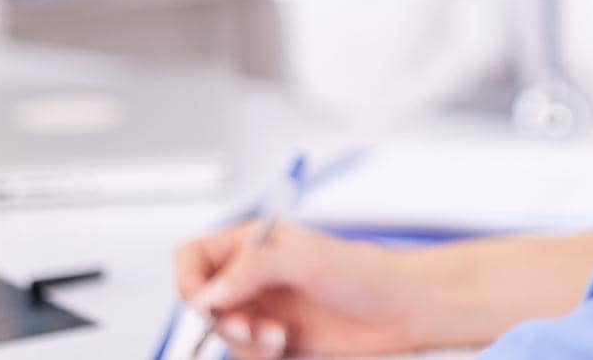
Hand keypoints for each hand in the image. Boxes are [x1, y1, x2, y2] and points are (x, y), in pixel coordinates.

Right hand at [174, 222, 592, 356]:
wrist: (402, 311)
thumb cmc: (367, 273)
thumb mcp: (309, 262)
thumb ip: (255, 269)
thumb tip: (209, 289)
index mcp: (256, 243)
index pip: (195, 256)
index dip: (189, 279)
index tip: (204, 301)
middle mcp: (255, 275)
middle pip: (203, 301)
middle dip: (222, 319)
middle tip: (250, 328)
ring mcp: (264, 308)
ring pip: (222, 332)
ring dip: (243, 341)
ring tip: (278, 338)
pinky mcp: (276, 339)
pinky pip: (246, 354)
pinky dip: (259, 356)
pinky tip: (287, 345)